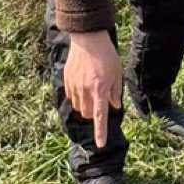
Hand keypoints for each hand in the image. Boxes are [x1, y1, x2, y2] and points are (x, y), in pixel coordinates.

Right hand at [64, 31, 122, 148]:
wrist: (88, 38)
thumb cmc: (106, 54)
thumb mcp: (117, 72)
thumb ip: (116, 91)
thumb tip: (114, 106)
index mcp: (100, 89)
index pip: (100, 117)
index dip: (100, 132)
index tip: (100, 144)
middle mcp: (86, 90)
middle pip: (88, 114)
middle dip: (94, 114)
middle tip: (100, 101)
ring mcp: (74, 86)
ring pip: (79, 107)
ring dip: (86, 106)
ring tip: (92, 90)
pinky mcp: (67, 80)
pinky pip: (71, 97)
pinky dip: (78, 97)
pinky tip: (83, 85)